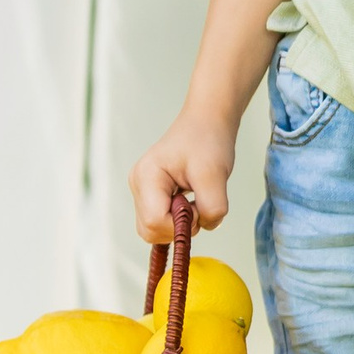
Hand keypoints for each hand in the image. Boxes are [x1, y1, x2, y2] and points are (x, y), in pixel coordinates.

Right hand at [131, 108, 237, 238]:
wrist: (206, 123)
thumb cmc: (207, 140)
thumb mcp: (215, 174)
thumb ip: (212, 208)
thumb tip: (203, 226)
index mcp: (147, 176)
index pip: (155, 222)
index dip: (181, 224)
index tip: (198, 206)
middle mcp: (138, 184)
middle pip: (150, 230)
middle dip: (178, 227)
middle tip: (196, 204)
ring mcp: (142, 191)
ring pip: (154, 230)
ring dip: (179, 224)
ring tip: (194, 199)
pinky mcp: (150, 196)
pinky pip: (160, 223)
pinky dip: (178, 220)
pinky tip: (189, 201)